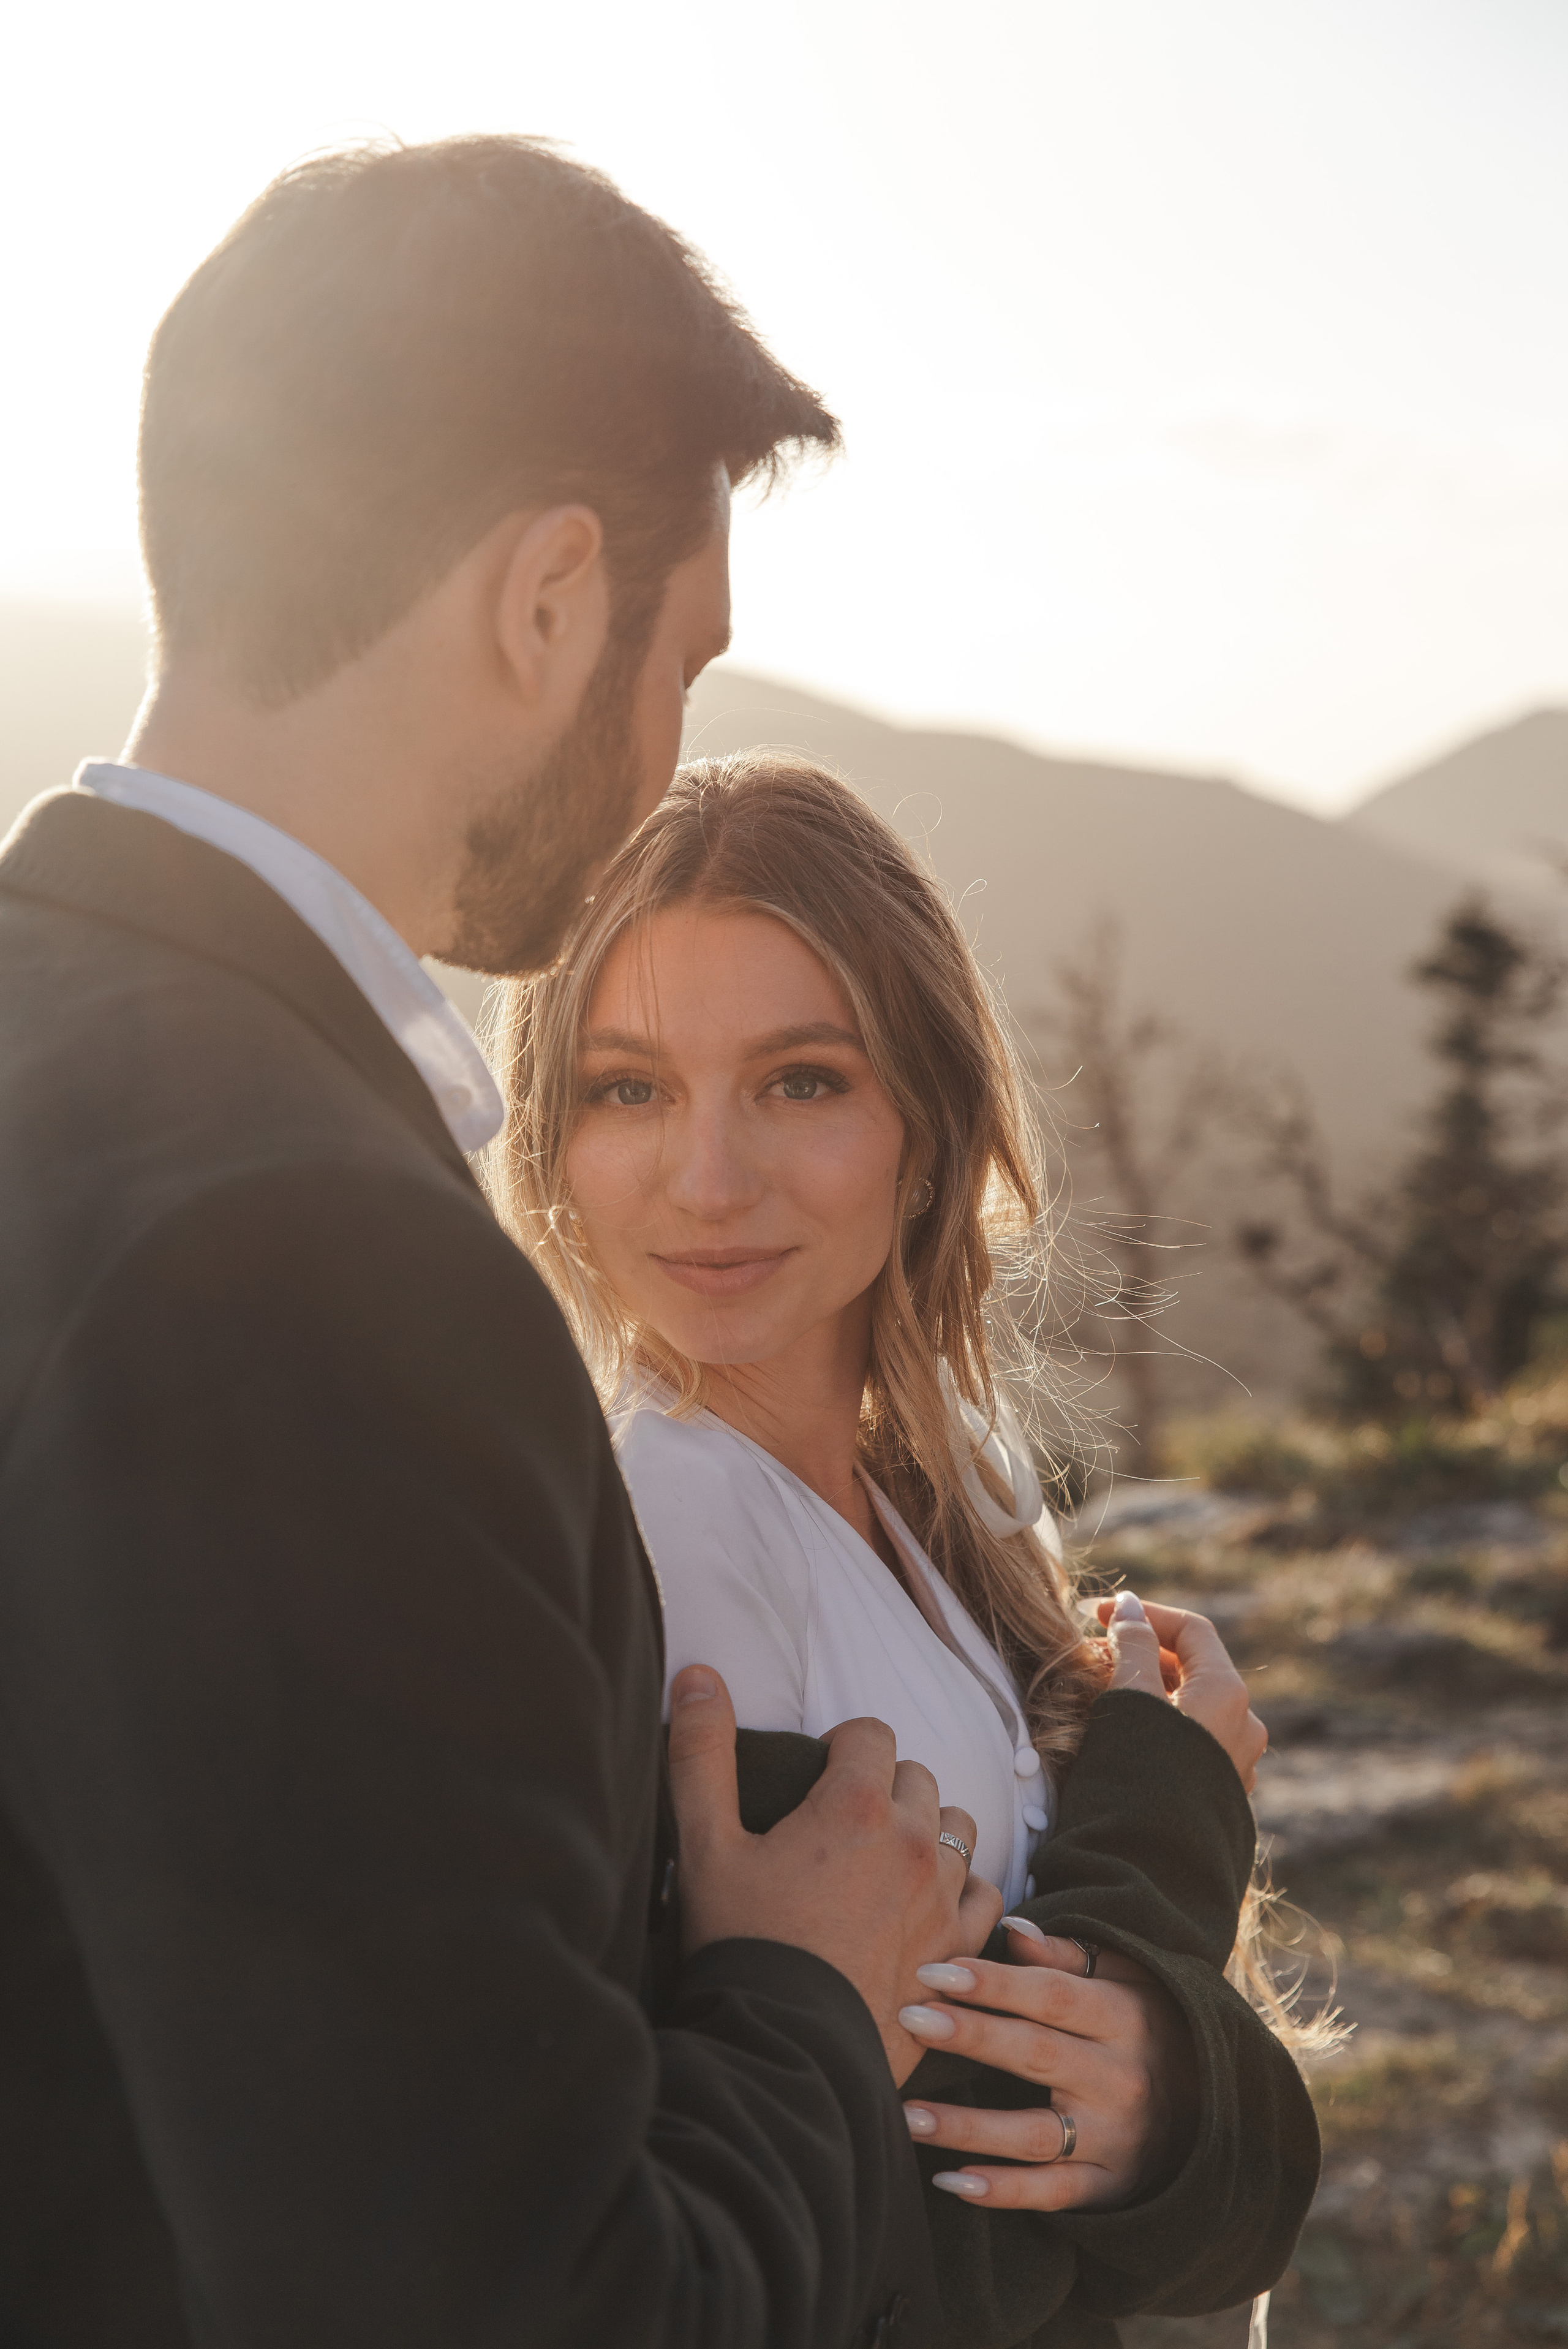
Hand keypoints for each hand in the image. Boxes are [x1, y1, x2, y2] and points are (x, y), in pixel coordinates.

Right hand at [668, 1664, 1003, 2081]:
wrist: (781, 2051)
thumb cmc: (739, 1946)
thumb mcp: (705, 1844)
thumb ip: (702, 1752)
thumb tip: (697, 1675)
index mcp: (855, 1804)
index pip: (870, 1732)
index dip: (840, 1747)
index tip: (815, 1777)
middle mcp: (913, 1841)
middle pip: (916, 1775)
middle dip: (883, 1785)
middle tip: (840, 1824)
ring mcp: (943, 1897)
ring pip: (959, 1828)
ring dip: (929, 1832)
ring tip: (885, 1860)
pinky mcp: (957, 1950)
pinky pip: (987, 1896)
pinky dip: (962, 1892)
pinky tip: (927, 1906)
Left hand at [898, 1926, 1196, 2209]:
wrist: (1219, 2105)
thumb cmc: (1148, 2024)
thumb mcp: (1125, 1979)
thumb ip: (1065, 1956)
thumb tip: (1009, 1928)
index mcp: (1124, 2017)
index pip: (1051, 1996)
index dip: (993, 1983)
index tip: (933, 1971)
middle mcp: (1121, 2079)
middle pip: (1036, 2055)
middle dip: (971, 2036)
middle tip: (908, 2019)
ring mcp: (1115, 2139)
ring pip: (1034, 2135)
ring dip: (967, 2127)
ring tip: (906, 2113)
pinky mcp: (1108, 2187)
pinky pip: (1051, 2194)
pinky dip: (1003, 2192)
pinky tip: (950, 2181)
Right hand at [1098, 1593, 1267, 1792]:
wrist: (1148, 1871)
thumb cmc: (1135, 1777)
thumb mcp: (1128, 1698)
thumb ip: (1132, 1646)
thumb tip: (1133, 1609)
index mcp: (1228, 1694)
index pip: (1192, 1630)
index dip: (1144, 1614)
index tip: (1097, 1615)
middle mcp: (1244, 1725)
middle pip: (1195, 1667)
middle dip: (1145, 1651)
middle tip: (1095, 1653)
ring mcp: (1236, 1763)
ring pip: (1194, 1705)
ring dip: (1152, 1688)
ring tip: (1105, 1691)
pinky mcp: (1220, 1793)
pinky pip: (1194, 1739)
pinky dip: (1163, 1722)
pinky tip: (1128, 1733)